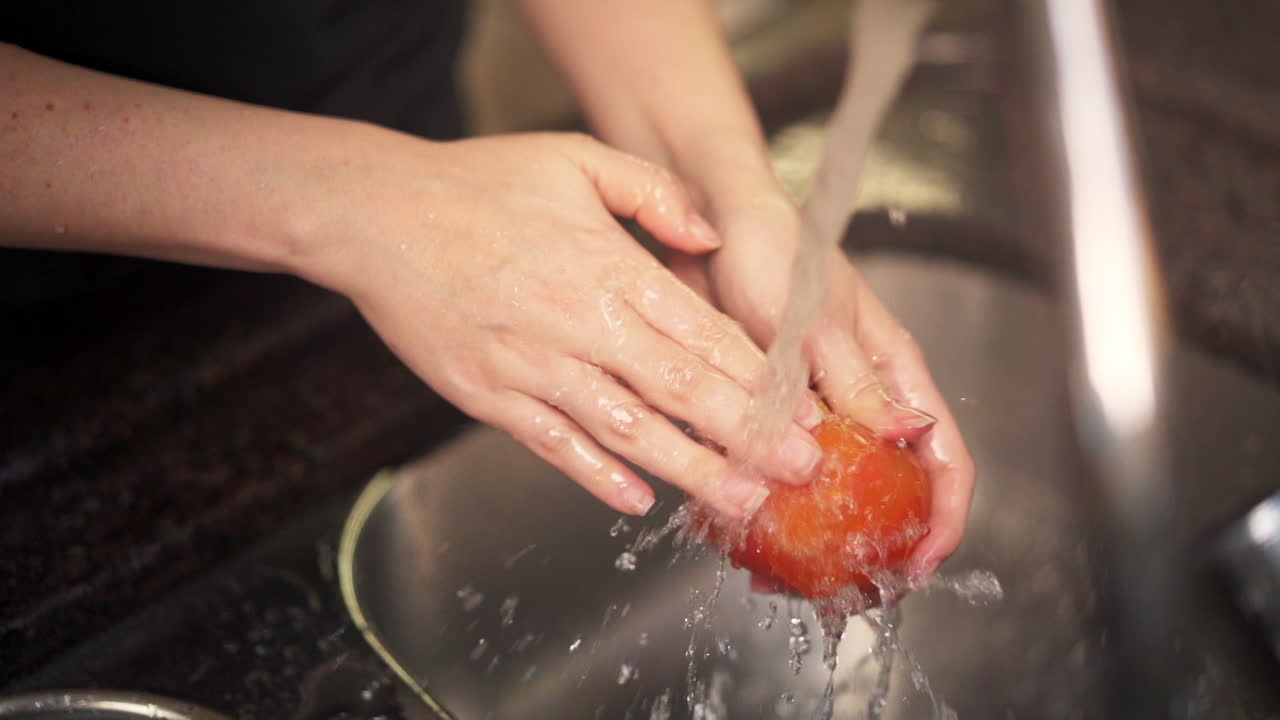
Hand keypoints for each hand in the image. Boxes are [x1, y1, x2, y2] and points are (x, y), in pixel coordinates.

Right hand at [305, 131, 825, 518]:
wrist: (375, 215)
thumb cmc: (476, 184)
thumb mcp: (573, 158)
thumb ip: (652, 192)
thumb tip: (711, 237)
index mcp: (608, 266)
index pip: (703, 334)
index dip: (759, 380)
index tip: (801, 412)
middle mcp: (579, 322)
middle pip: (680, 391)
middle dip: (748, 436)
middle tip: (798, 471)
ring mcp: (532, 365)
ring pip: (625, 429)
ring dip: (688, 470)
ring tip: (738, 500)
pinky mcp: (488, 395)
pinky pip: (551, 444)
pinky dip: (593, 475)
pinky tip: (635, 500)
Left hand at [668, 184, 973, 578]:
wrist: (710, 223)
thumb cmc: (776, 252)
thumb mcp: (819, 321)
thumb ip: (858, 381)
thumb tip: (911, 435)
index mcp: (893, 374)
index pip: (943, 455)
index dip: (944, 514)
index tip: (921, 560)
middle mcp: (859, 398)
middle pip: (890, 486)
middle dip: (877, 539)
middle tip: (848, 583)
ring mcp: (814, 408)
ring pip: (829, 487)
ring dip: (814, 532)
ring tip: (785, 571)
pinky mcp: (767, 411)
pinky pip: (774, 469)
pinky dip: (764, 502)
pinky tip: (741, 528)